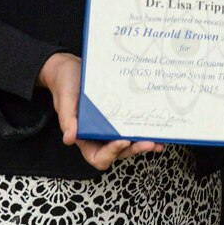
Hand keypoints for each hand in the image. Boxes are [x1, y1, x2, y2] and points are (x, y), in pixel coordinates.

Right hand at [38, 53, 162, 169]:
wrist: (70, 67)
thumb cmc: (65, 84)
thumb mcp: (64, 99)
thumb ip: (67, 119)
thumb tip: (69, 138)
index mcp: (83, 137)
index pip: (98, 156)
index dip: (111, 153)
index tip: (123, 141)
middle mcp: (98, 136)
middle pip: (118, 152)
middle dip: (135, 149)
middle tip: (150, 142)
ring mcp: (110, 126)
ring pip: (128, 142)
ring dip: (143, 143)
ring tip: (158, 140)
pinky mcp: (118, 115)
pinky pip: (131, 125)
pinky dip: (143, 128)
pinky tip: (156, 126)